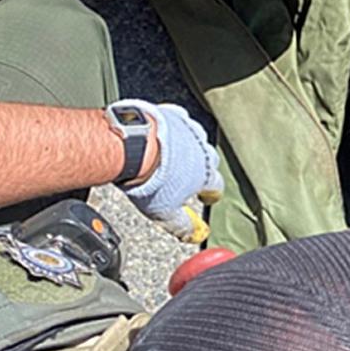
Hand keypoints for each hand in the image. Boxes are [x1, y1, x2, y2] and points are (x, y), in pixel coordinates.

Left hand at [118, 102, 223, 243]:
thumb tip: (193, 235)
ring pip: (195, 140)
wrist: (134, 146)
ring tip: (171, 155)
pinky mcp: (174, 115)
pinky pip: (179, 121)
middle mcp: (203, 151)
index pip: (215, 186)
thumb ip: (182, 224)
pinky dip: (174, 128)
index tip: (205, 196)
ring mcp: (190, 131)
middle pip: (207, 161)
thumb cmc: (150, 179)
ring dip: (186, 147)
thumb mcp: (164, 212)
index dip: (210, 192)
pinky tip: (163, 133)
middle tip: (184, 175)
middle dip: (199, 168)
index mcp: (205, 175)